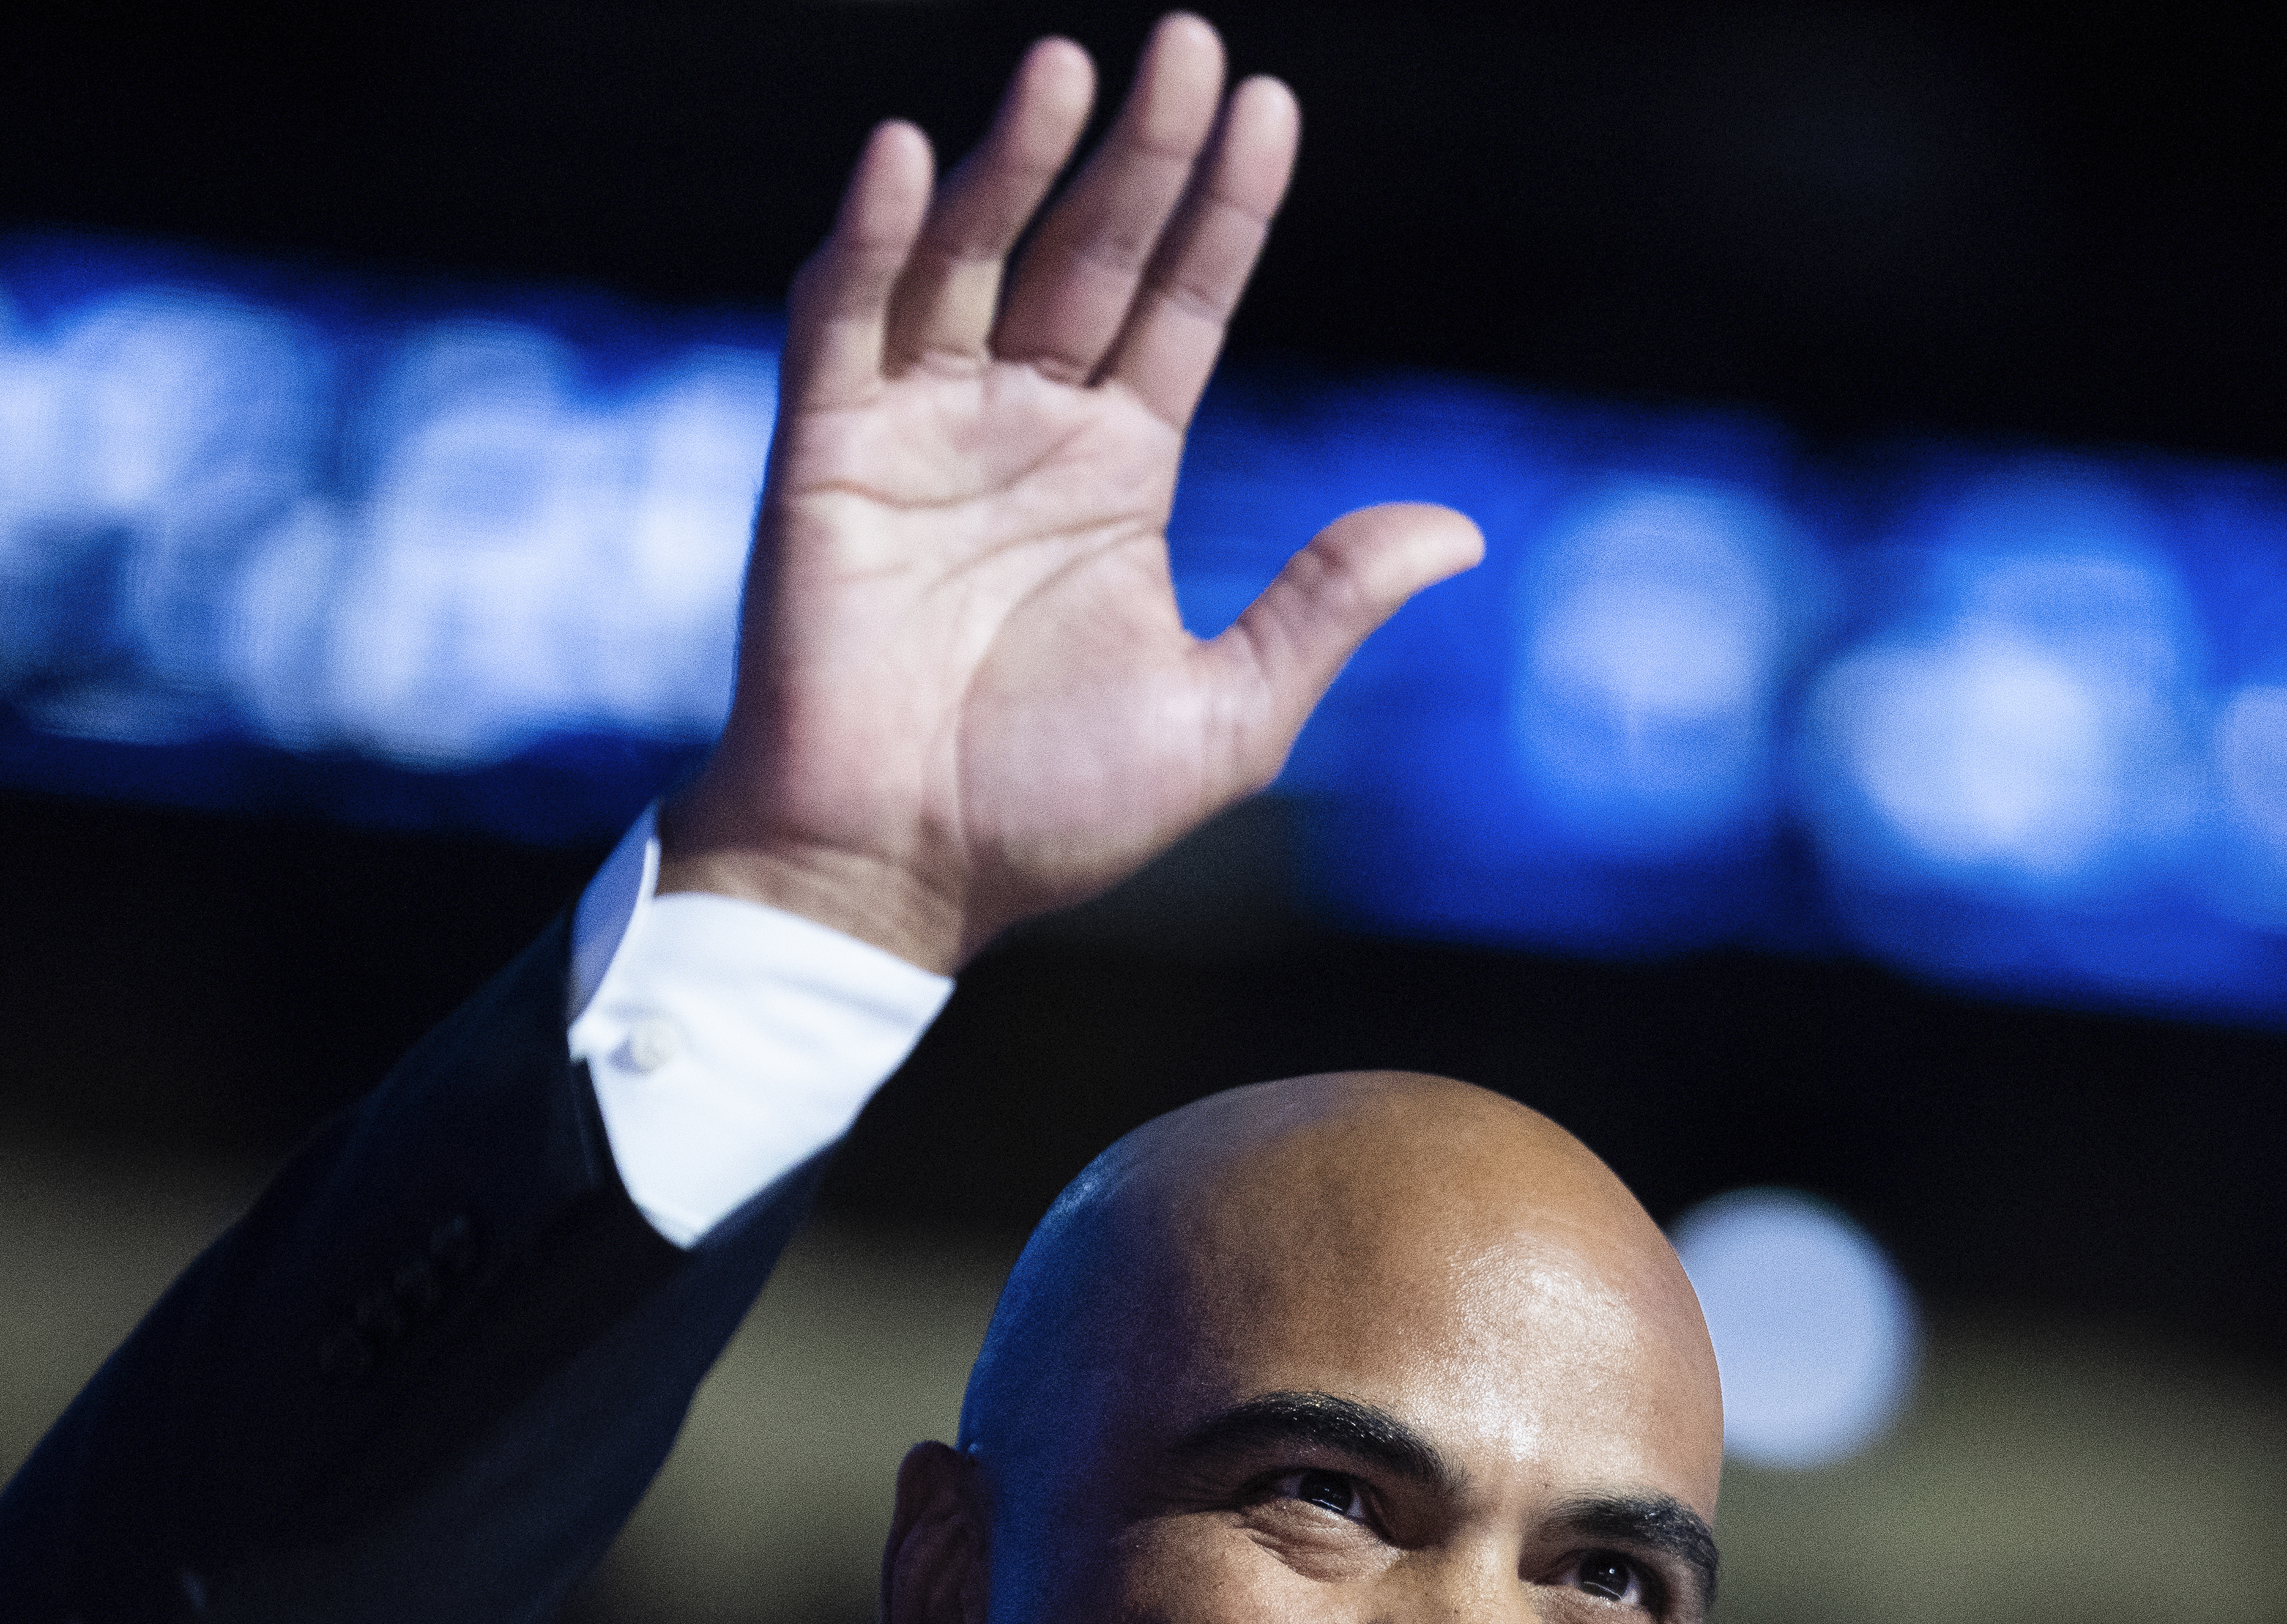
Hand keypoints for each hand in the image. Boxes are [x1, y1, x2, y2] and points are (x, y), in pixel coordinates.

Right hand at [655, 17, 1483, 972]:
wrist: (899, 878)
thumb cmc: (1048, 813)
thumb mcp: (1227, 716)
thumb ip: (1326, 607)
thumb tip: (1462, 530)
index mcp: (1114, 474)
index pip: (1180, 304)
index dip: (1223, 210)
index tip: (1271, 107)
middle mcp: (1020, 428)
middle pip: (1089, 253)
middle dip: (1137, 150)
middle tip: (1186, 41)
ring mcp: (918, 432)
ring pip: (969, 259)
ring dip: (1012, 162)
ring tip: (1065, 70)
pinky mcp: (824, 458)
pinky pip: (843, 325)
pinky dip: (866, 240)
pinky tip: (902, 157)